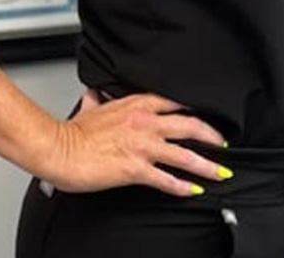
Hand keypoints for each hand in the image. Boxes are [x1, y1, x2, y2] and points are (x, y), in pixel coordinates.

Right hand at [43, 90, 230, 196]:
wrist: (59, 149)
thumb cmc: (73, 131)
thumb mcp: (90, 106)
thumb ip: (98, 98)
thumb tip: (96, 93)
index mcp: (136, 103)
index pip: (175, 103)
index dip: (196, 111)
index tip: (207, 120)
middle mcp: (144, 122)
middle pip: (189, 126)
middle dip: (212, 137)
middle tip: (224, 145)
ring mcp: (142, 145)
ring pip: (184, 154)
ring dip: (206, 165)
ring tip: (220, 173)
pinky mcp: (135, 168)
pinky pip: (165, 178)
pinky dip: (182, 186)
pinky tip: (192, 190)